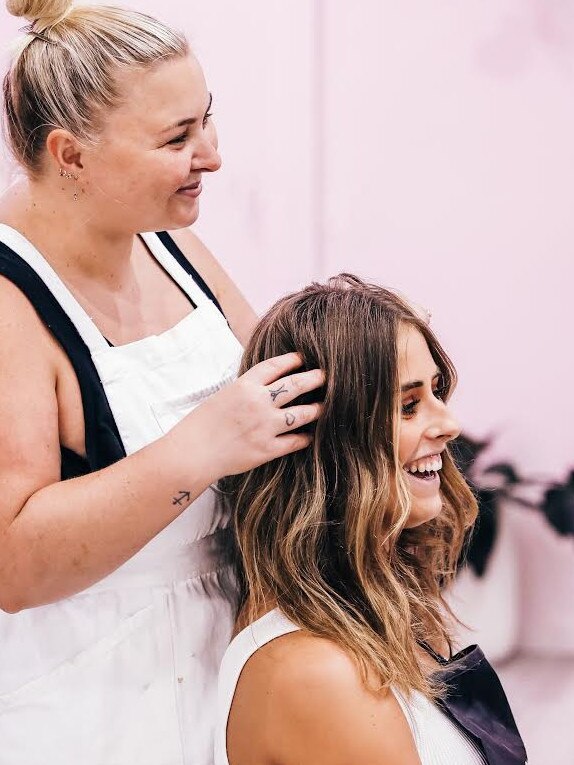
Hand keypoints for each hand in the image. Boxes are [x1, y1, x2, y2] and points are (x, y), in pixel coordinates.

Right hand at [174, 353, 323, 480]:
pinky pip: (294, 441)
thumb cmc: (199, 426)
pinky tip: (309, 436)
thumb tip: (263, 386)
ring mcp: (265, 427)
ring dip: (316, 409)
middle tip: (325, 376)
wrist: (192, 454)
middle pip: (295, 385)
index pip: (275, 366)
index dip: (292, 360)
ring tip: (324, 406)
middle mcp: (258, 403)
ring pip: (302, 414)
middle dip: (314, 379)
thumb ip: (245, 391)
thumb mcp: (221, 397)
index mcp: (244, 386)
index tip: (303, 358)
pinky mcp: (267, 449)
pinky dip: (304, 438)